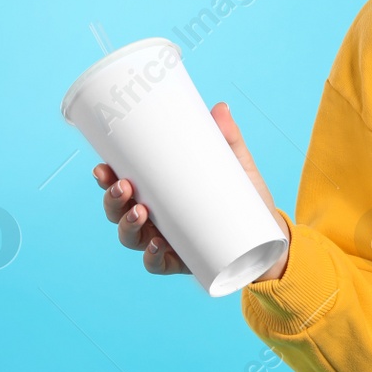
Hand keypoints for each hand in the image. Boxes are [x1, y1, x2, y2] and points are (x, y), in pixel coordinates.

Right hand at [94, 101, 290, 280]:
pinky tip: (156, 246)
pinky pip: (157, 264)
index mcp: (157, 194)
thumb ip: (228, 138)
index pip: (121, 185)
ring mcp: (164, 241)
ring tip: (140, 212)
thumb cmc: (245, 198)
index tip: (102, 166)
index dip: (105, 178)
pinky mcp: (181, 262)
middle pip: (117, 212)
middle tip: (123, 187)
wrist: (269, 237)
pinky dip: (151, 257)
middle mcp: (154, 219)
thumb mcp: (236, 165)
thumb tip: (220, 108)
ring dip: (127, 226)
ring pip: (130, 237)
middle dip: (111, 200)